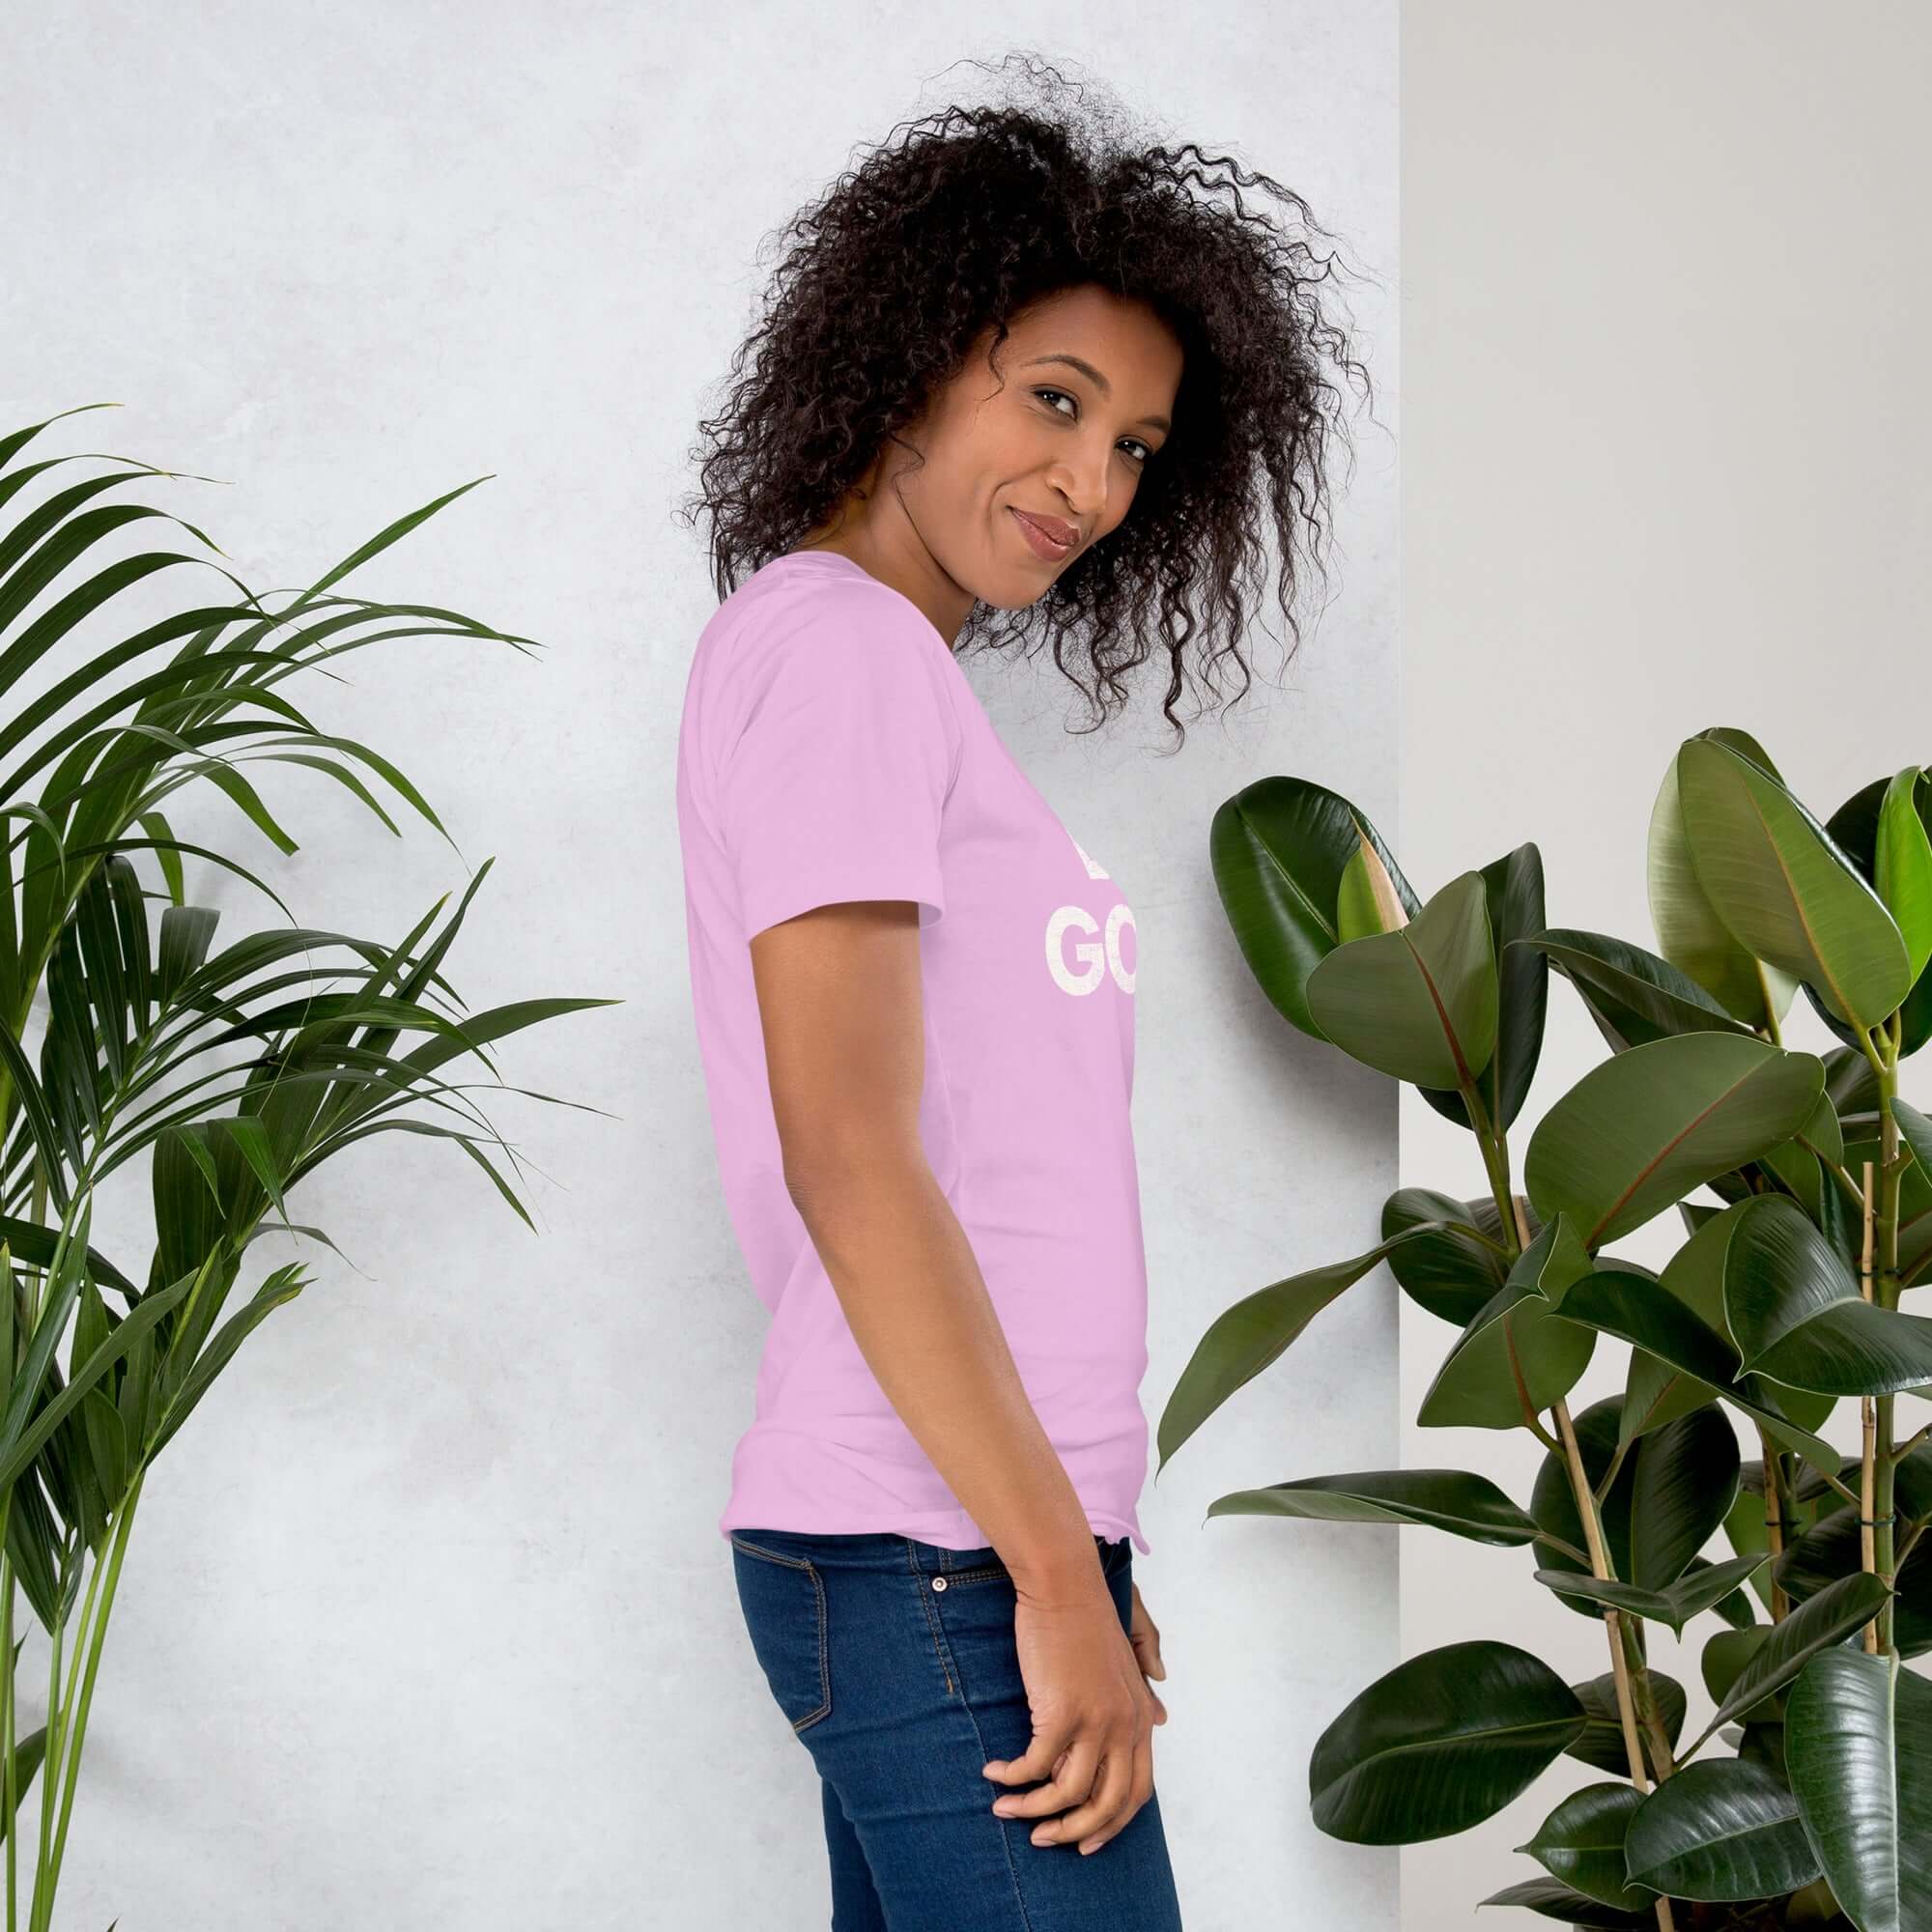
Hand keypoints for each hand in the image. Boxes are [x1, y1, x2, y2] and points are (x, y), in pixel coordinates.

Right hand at [980, 1574, 1161, 1856]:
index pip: (1137, 1792)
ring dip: (1034, 1811)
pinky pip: (1034, 1766)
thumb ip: (1140, 1695)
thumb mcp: (1123, 1664)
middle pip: (1107, 1805)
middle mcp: (1124, 1726)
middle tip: (1043, 1839)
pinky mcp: (1060, 1712)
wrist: (1064, 1585)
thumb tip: (1160, 1720)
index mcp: (1140, 1718)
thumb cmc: (1086, 1619)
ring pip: (1067, 1795)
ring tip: (1006, 1810)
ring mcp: (1095, 1721)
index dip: (1111, 1824)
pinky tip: (993, 1773)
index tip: (1084, 1842)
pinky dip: (1012, 1778)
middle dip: (1073, 1832)